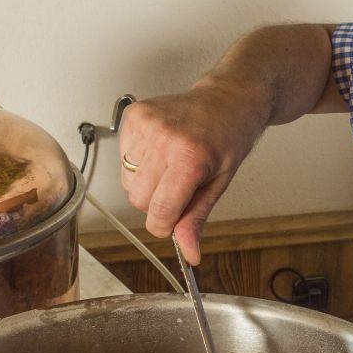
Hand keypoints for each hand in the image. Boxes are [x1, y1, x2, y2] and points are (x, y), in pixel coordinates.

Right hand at [117, 82, 267, 263]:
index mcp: (189, 156)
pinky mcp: (134, 115)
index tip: (175, 220)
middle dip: (157, 203)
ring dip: (147, 182)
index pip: (158, 211)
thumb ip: (196, 218)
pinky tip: (161, 149)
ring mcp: (146, 124)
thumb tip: (189, 254)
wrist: (229, 98)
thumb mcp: (220, 183)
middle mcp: (164, 138)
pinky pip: (123, 158)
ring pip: (128, 181)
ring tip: (172, 163)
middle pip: (139, 200)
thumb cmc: (229, 137)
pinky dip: (139, 162)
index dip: (164, 224)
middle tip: (180, 185)